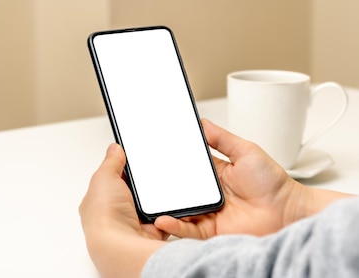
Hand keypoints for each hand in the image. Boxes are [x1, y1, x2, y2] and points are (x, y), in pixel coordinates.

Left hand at [79, 144, 167, 277]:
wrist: (120, 243)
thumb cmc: (104, 215)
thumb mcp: (104, 177)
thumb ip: (111, 161)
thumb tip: (114, 149)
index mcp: (98, 201)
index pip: (110, 181)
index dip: (121, 171)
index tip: (133, 162)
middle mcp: (114, 215)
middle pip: (132, 193)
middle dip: (142, 187)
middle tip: (150, 177)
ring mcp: (132, 224)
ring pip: (150, 205)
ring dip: (154, 200)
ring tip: (158, 193)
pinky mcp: (150, 231)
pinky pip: (164, 217)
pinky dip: (167, 213)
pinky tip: (166, 208)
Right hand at [154, 119, 304, 237]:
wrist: (288, 212)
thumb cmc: (274, 184)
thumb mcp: (246, 151)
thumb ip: (222, 139)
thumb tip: (203, 123)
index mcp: (214, 174)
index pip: (186, 168)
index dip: (171, 164)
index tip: (156, 156)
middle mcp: (208, 194)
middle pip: (178, 190)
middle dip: (162, 186)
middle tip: (147, 181)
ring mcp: (208, 213)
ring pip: (179, 210)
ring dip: (164, 207)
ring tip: (150, 203)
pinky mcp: (211, 230)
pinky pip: (188, 229)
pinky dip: (174, 226)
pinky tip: (164, 219)